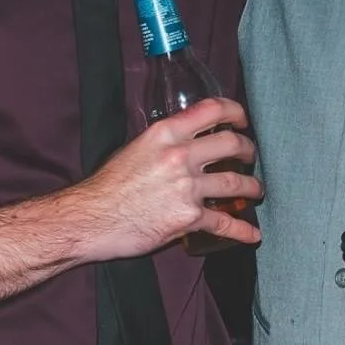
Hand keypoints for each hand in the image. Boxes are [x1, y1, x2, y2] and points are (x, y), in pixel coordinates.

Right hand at [69, 98, 262, 259]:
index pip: (211, 110)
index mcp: (164, 134)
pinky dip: (242, 229)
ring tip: (254, 191)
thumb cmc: (106, 187)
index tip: (242, 120)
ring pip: (235, 183)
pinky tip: (252, 233)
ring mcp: (186, 187)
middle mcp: (179, 156)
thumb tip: (184, 145)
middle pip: (232, 144)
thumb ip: (162, 144)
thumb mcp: (134, 149)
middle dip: (248, 151)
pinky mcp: (188, 217)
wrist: (90, 219)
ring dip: (251, 188)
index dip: (235, 112)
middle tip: (249, 157)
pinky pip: (224, 222)